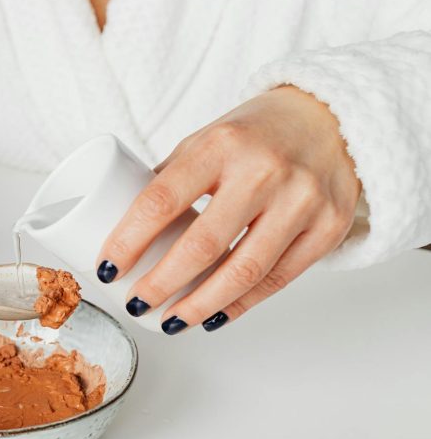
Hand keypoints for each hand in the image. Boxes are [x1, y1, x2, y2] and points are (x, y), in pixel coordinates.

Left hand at [98, 86, 360, 333]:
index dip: (129, 241)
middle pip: (202, 246)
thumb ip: (171, 179)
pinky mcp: (329, 227)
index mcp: (221, 144)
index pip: (162, 200)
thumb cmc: (256, 132)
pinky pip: (278, 280)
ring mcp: (302, 201)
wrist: (331, 117)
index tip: (107, 269)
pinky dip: (241, 305)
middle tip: (136, 303)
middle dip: (160, 285)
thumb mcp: (207, 139)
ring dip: (199, 306)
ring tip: (171, 321)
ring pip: (244, 273)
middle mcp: (264, 171)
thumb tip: (126, 228)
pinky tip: (214, 316)